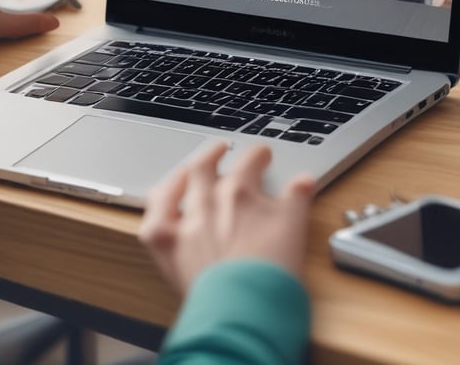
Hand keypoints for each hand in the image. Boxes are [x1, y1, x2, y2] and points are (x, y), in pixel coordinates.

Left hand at [139, 142, 314, 295]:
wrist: (246, 311)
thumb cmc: (273, 276)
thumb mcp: (295, 229)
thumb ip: (297, 199)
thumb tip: (304, 180)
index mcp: (241, 193)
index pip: (249, 162)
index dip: (257, 154)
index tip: (262, 154)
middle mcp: (209, 202)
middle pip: (207, 165)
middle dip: (215, 152)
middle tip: (222, 148)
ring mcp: (185, 224)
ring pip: (176, 185)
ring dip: (184, 173)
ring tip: (190, 170)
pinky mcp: (167, 248)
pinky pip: (155, 219)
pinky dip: (156, 208)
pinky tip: (160, 202)